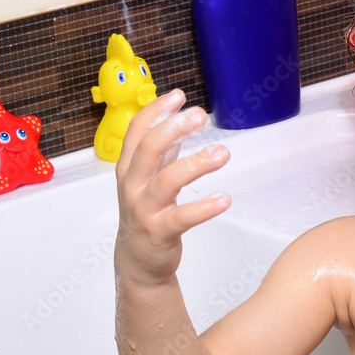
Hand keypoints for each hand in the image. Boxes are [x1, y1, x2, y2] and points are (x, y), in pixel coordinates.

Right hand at [114, 89, 230, 284]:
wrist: (137, 259)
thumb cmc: (145, 211)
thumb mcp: (148, 176)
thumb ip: (161, 149)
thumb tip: (175, 117)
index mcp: (129, 167)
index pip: (138, 131)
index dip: (157, 111)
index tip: (179, 95)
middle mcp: (133, 185)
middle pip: (149, 149)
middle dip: (174, 128)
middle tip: (200, 116)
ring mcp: (144, 209)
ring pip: (167, 180)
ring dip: (197, 163)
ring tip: (223, 153)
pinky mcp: (159, 231)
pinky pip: (182, 217)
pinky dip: (204, 207)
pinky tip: (224, 199)